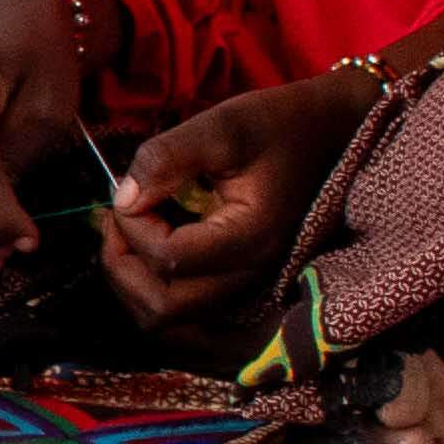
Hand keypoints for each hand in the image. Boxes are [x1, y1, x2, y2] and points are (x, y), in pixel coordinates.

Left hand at [97, 68, 379, 331]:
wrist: (331, 134)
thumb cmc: (280, 124)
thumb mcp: (224, 125)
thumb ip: (168, 158)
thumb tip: (122, 198)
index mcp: (250, 239)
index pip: (168, 260)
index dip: (132, 226)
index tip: (127, 188)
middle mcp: (250, 276)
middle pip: (163, 310)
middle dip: (121, 266)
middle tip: (112, 219)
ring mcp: (246, 284)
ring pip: (170, 319)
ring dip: (132, 281)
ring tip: (125, 231)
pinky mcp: (238, 279)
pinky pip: (184, 310)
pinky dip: (152, 286)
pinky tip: (148, 243)